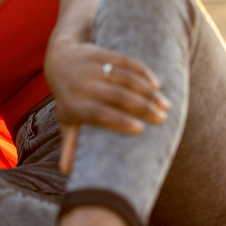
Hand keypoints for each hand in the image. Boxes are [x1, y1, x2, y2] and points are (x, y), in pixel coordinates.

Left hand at [44, 39, 170, 172]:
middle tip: (162, 118)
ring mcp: (91, 66)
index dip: (119, 120)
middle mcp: (81, 84)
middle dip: (142, 106)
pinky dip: (143, 72)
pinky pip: (125, 61)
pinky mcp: (100, 52)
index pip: (98, 113)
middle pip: (116, 95)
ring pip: (124, 77)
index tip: (141, 129)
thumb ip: (69, 144)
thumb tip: (66, 173)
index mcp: (74, 104)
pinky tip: (157, 85)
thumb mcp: (67, 120)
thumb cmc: (69, 99)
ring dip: (147, 91)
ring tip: (165, 105)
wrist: (60, 61)